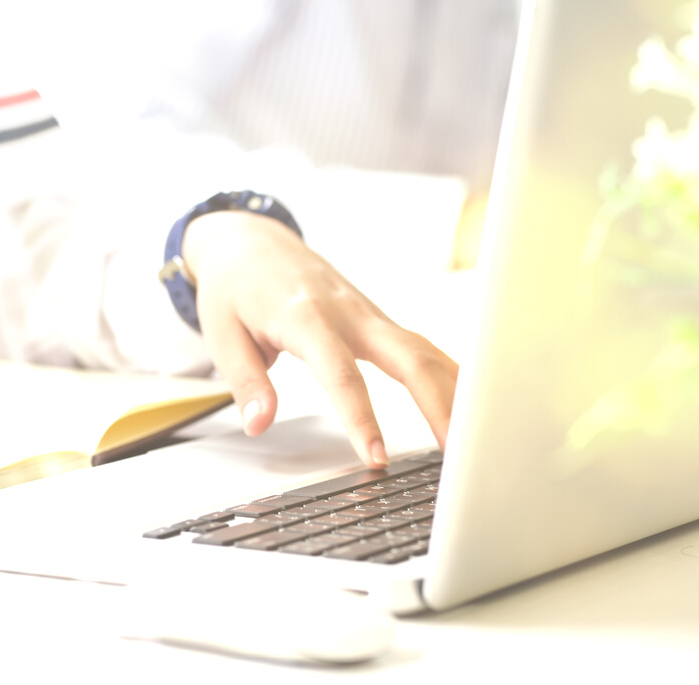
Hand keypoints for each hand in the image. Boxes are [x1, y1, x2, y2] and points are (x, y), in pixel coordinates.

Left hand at [183, 211, 457, 466]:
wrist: (250, 240)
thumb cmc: (234, 286)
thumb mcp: (223, 334)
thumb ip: (247, 382)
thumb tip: (260, 424)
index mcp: (306, 316)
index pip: (341, 374)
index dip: (362, 418)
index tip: (377, 458)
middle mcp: (347, 312)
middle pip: (408, 357)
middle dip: (438, 404)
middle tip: (457, 453)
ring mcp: (368, 314)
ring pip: (425, 351)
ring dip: (455, 393)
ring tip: (475, 441)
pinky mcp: (377, 320)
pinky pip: (422, 348)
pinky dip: (449, 376)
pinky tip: (469, 405)